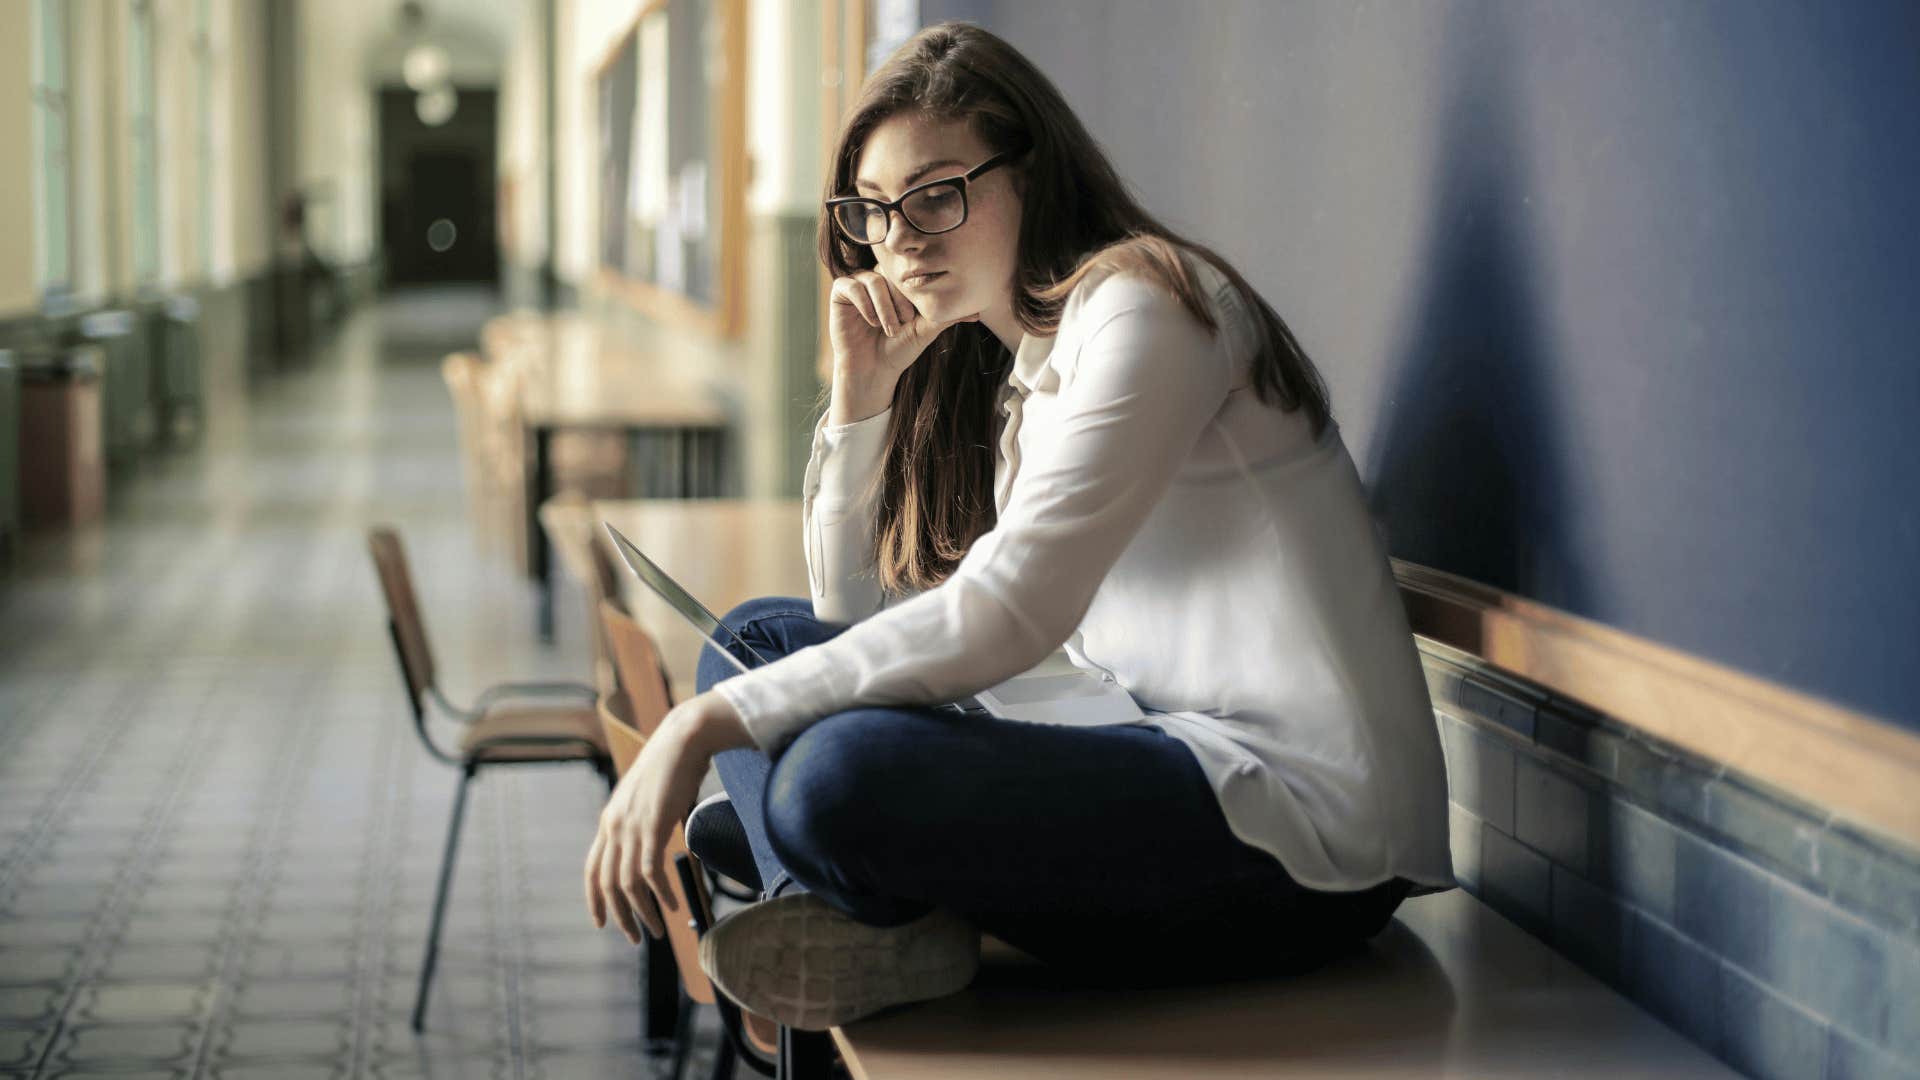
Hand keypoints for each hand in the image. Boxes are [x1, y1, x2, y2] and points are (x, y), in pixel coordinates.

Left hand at [583, 691, 752, 943]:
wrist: (683, 739)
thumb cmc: (671, 766)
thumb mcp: (646, 797)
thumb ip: (641, 821)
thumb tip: (650, 841)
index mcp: (609, 820)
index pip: (592, 869)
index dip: (594, 899)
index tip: (601, 923)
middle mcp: (614, 826)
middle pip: (608, 884)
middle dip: (620, 916)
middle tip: (635, 938)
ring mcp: (632, 826)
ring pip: (629, 884)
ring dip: (642, 912)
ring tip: (657, 930)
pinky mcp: (653, 825)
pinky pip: (652, 872)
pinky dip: (661, 894)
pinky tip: (673, 905)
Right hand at [828, 270, 978, 421]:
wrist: (874, 370)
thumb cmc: (900, 350)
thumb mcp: (926, 330)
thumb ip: (947, 316)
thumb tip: (977, 310)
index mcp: (898, 284)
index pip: (908, 272)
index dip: (913, 293)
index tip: (914, 318)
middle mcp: (878, 280)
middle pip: (891, 273)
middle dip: (899, 300)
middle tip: (903, 323)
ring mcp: (858, 284)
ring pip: (873, 279)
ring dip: (884, 306)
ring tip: (889, 328)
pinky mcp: (840, 292)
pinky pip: (851, 285)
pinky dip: (864, 304)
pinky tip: (871, 322)